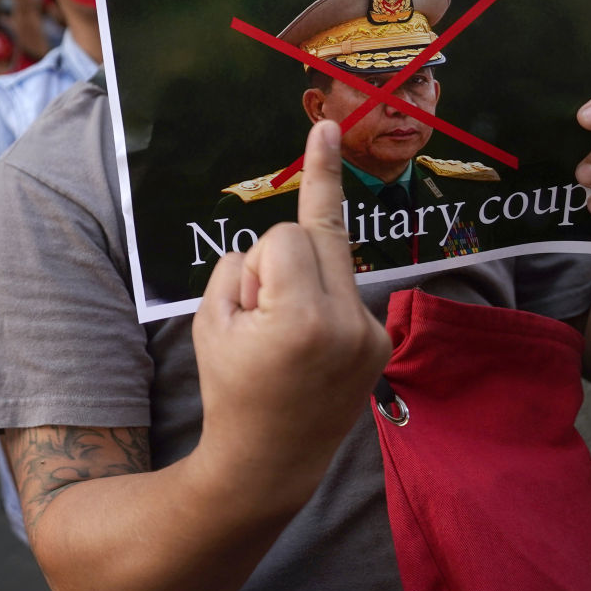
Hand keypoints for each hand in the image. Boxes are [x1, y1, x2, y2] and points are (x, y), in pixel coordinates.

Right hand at [192, 120, 390, 504]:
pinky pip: (343, 289)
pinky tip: (303, 345)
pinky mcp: (380, 342)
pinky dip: (319, 300)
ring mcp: (371, 334)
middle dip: (280, 257)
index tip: (327, 129)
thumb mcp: (210, 322)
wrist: (269, 461)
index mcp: (302, 317)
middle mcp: (348, 321)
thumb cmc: (229, 388)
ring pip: (330, 260)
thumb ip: (240, 269)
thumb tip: (274, 245)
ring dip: (301, 278)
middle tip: (259, 306)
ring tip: (279, 335)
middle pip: (313, 237)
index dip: (257, 258)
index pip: (284, 235)